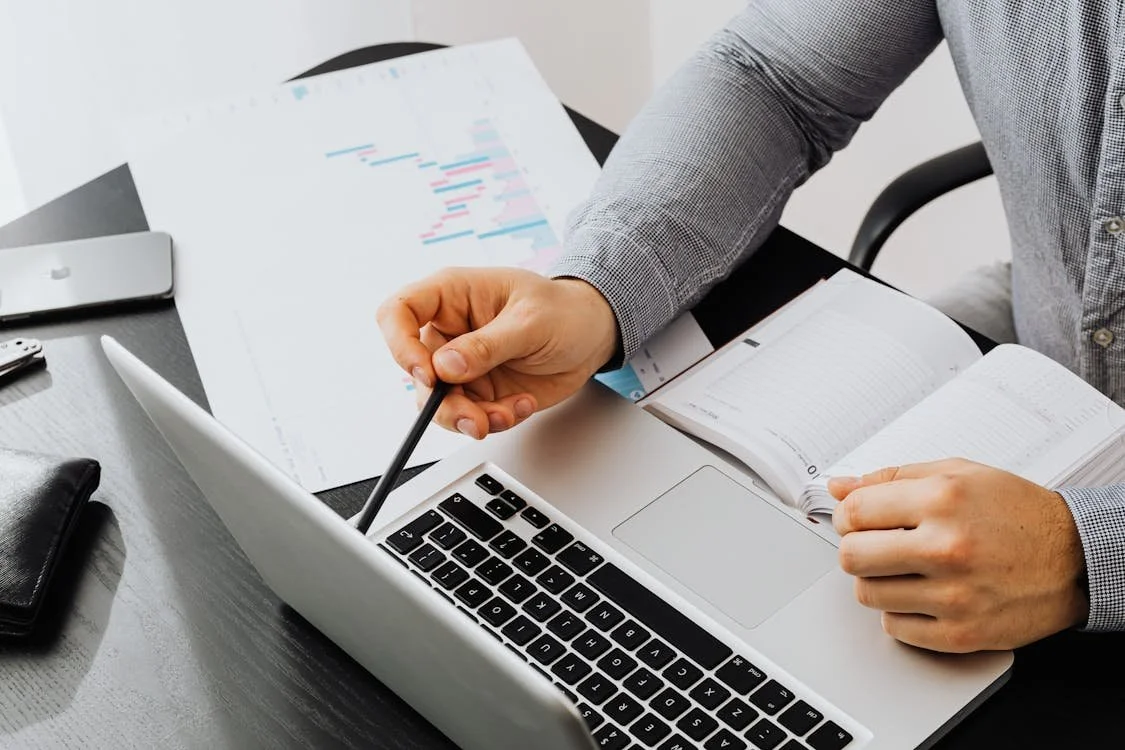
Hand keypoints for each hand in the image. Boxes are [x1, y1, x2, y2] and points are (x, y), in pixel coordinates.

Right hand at [377, 267, 618, 438]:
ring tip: (503, 415)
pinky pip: (469, 416)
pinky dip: (493, 421)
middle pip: (416, 371)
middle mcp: (450, 331)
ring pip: (438, 403)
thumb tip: (445, 366)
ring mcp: (462, 365)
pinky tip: (520, 406)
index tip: (426, 374)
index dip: (400, 344)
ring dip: (468, 419)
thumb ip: (487, 345)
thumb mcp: (531, 322)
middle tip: (473, 418)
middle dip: (443, 403)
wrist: (593, 336)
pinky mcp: (480, 391)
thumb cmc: (564, 311)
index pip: (398, 312)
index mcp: (452, 295)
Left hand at [829, 458, 1087, 652]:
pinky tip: (924, 594)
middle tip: (876, 545)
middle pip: (852, 557)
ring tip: (905, 568)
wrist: (1074, 558)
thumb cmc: (1015, 512)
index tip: (856, 519)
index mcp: (942, 500)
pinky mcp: (961, 633)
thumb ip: (892, 478)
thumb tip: (838, 486)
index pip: (854, 512)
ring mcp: (954, 595)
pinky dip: (901, 612)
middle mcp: (947, 548)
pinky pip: (895, 628)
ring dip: (878, 581)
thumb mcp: (956, 474)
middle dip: (857, 548)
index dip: (847, 515)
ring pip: (868, 594)